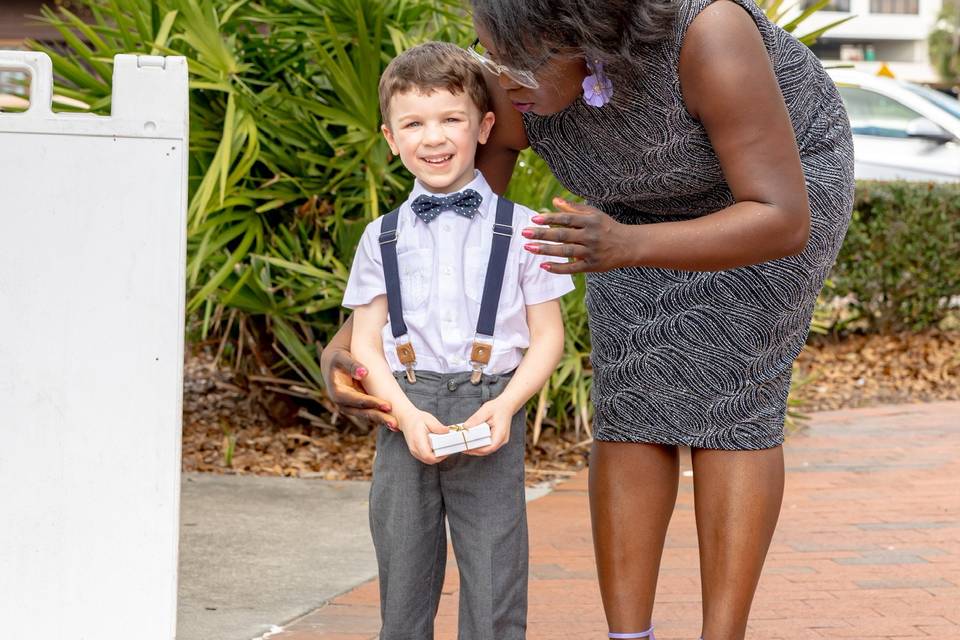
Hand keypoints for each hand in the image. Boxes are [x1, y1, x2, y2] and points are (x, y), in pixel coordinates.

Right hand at [320, 342, 397, 430]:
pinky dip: (382, 417)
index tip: (386, 406)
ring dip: (381, 421)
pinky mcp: (360, 407)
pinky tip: (394, 422)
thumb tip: (364, 372)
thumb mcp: (341, 358)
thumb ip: (351, 365)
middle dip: (379, 417)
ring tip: (396, 425)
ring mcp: (352, 407)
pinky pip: (371, 413)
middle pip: (362, 413)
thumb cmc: (339, 359)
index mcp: (337, 393)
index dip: (371, 403)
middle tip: (394, 422)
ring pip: (368, 416)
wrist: (336, 364)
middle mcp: (344, 404)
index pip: (355, 400)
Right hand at [398, 409, 449, 464]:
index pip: (427, 455)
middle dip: (440, 457)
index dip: (439, 456)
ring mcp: (414, 451)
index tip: (447, 450)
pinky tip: (437, 449)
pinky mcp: (415, 452)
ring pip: (428, 461)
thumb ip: (438, 427)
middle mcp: (415, 448)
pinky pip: (425, 458)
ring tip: (443, 448)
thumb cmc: (417, 419)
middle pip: (429, 460)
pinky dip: (433, 455)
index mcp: (418, 440)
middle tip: (448, 449)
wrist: (406, 419)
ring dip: (437, 457)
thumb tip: (447, 432)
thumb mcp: (429, 420)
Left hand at [462, 399, 514, 455]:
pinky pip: (487, 446)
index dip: (477, 449)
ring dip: (476, 449)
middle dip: (474, 451)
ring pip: (487, 450)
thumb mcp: (486, 410)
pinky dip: (479, 445)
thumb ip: (476, 419)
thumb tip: (465, 427)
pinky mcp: (497, 439)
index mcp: (501, 433)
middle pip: (487, 450)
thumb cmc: (498, 407)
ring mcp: (500, 441)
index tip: (466, 447)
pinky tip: (471, 442)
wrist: (507, 406)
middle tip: (462, 447)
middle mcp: (502, 439)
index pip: (489, 447)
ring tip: (464, 446)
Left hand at [521, 197, 635, 273]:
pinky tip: (543, 265)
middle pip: (563, 235)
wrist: (629, 246)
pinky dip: (558, 268)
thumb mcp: (593, 214)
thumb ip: (573, 209)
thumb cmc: (607, 227)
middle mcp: (590, 236)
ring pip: (565, 251)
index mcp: (590, 221)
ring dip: (546, 250)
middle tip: (524, 233)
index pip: (566, 219)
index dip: (550, 218)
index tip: (534, 218)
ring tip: (528, 248)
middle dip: (542, 234)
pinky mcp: (592, 266)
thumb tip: (554, 201)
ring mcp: (591, 252)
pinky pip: (572, 268)